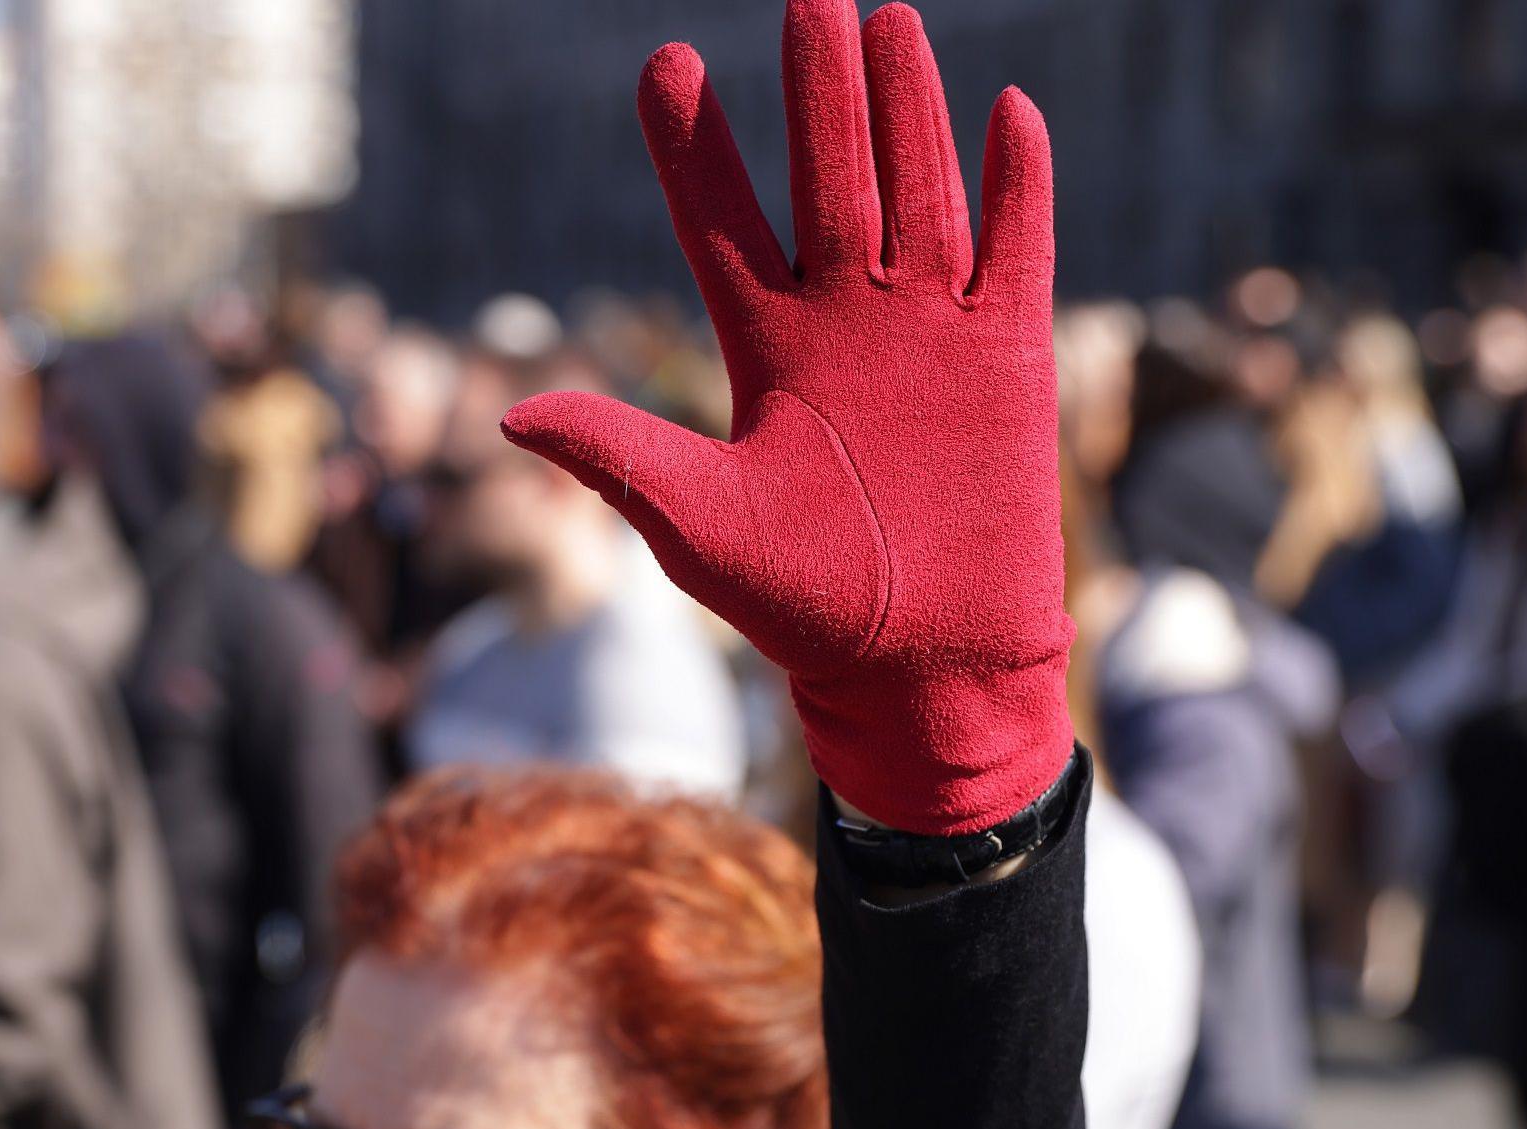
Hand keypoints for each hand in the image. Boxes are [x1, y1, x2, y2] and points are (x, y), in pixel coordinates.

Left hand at [499, 0, 1070, 834]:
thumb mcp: (697, 527)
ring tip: (887, 20)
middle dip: (817, 90)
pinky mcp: (1008, 358)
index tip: (666, 65)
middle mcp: (845, 322)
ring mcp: (931, 331)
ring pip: (918, 186)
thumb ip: (619, 457)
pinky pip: (1017, 249)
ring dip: (907, 106)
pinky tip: (1007, 111)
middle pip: (827, 176)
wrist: (920, 666)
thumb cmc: (803, 610)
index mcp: (766, 349)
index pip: (723, 220)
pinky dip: (1017, 185)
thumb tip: (509, 414)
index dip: (697, 144)